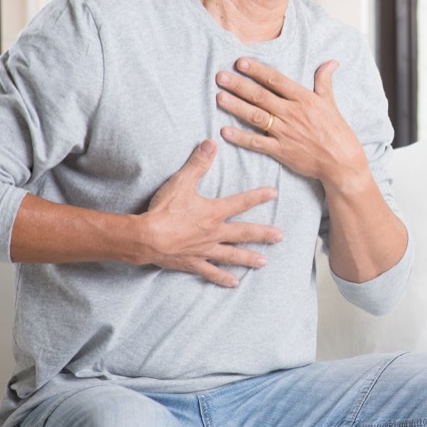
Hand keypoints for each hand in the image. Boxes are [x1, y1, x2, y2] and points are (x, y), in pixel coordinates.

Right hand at [142, 139, 282, 286]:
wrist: (146, 237)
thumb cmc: (164, 210)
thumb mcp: (181, 182)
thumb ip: (198, 163)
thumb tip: (211, 143)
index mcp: (214, 213)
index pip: (242, 202)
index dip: (258, 197)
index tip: (274, 194)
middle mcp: (214, 233)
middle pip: (244, 233)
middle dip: (263, 234)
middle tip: (280, 237)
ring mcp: (205, 250)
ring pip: (232, 255)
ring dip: (249, 258)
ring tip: (264, 262)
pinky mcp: (193, 263)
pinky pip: (211, 272)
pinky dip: (222, 278)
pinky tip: (234, 283)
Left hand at [214, 58, 367, 188]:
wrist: (341, 161)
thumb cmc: (337, 131)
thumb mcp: (331, 103)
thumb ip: (324, 82)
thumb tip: (331, 62)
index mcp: (304, 100)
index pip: (276, 81)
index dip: (257, 70)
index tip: (240, 62)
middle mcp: (292, 113)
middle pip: (261, 96)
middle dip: (239, 85)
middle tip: (220, 76)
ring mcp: (285, 133)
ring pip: (256, 116)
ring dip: (236, 106)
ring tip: (219, 97)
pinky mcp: (281, 151)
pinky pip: (256, 143)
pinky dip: (240, 137)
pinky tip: (225, 131)